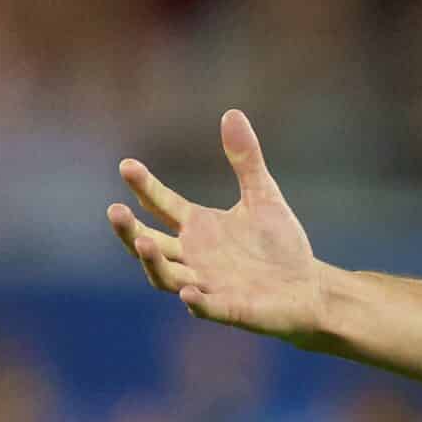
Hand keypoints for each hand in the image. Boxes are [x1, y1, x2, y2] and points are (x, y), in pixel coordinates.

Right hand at [106, 111, 329, 341]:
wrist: (308, 287)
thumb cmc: (279, 245)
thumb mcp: (263, 196)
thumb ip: (246, 160)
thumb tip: (232, 113)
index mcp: (198, 228)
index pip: (162, 205)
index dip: (145, 187)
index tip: (127, 165)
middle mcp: (194, 257)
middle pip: (151, 244)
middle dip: (130, 230)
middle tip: (113, 210)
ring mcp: (207, 284)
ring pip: (167, 277)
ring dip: (153, 262)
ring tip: (143, 241)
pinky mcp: (230, 308)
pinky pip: (206, 307)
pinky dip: (196, 302)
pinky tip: (189, 293)